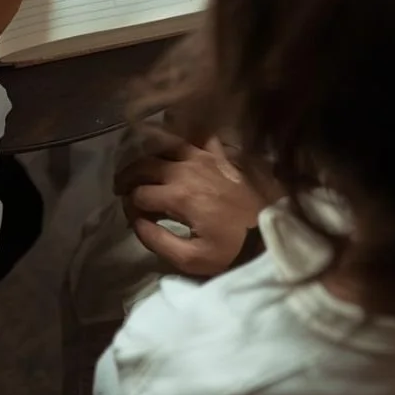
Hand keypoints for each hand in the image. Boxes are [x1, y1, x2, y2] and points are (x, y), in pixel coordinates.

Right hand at [115, 133, 265, 276]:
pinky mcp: (223, 155)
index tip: (133, 219)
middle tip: (121, 188)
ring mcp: (206, 157)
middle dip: (128, 177)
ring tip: (143, 166)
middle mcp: (187, 170)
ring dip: (150, 155)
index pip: (139, 195)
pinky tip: (179, 143)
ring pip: (166, 145)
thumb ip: (158, 241)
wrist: (273, 237)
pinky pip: (200, 135)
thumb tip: (136, 223)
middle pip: (145, 165)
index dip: (128, 207)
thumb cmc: (232, 251)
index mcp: (178, 196)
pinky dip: (186, 135)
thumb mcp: (192, 259)